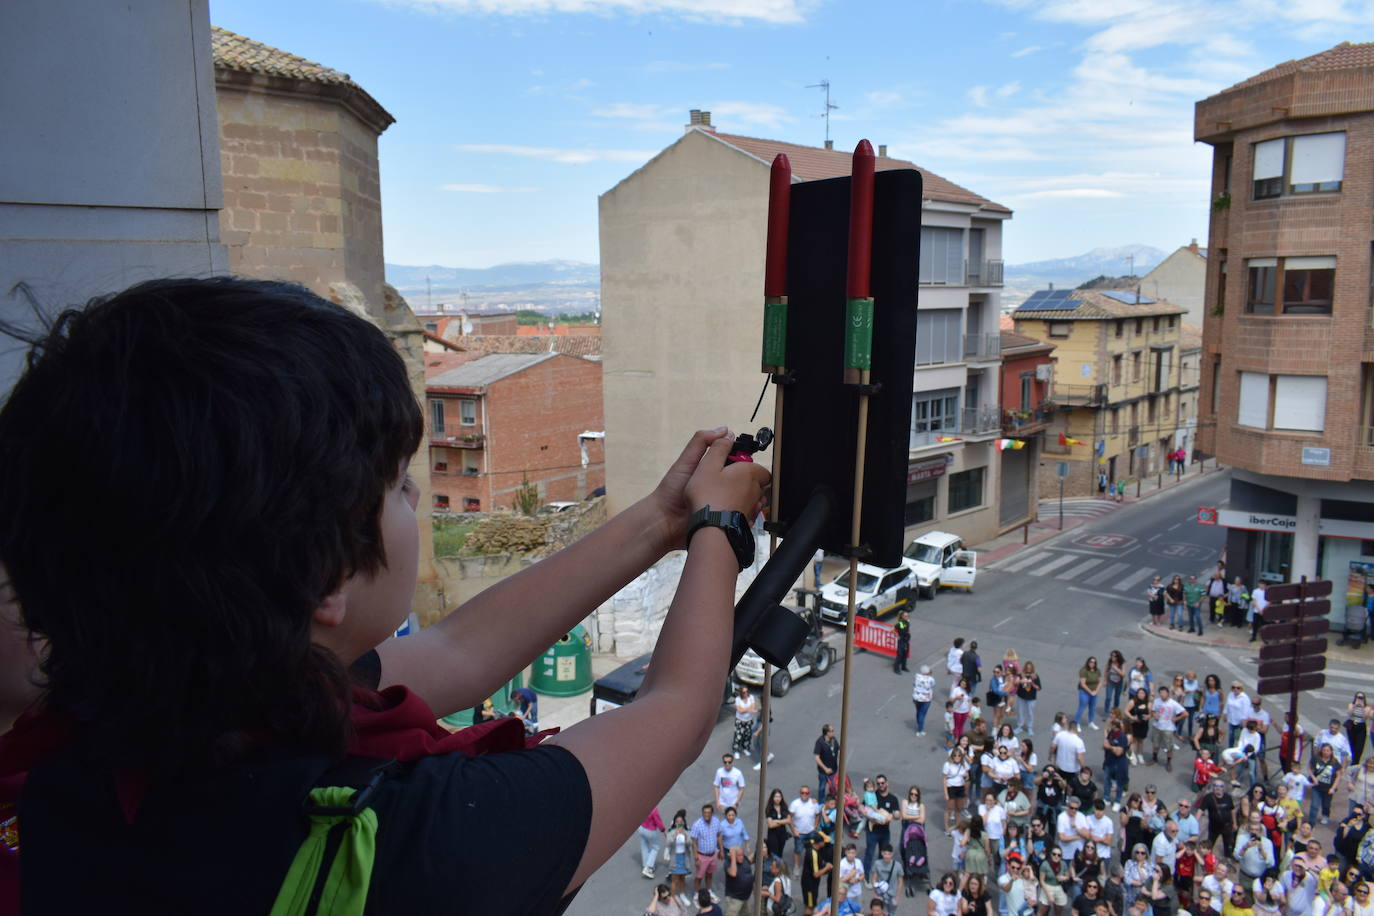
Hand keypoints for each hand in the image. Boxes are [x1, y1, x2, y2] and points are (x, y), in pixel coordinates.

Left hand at [645, 428, 768, 552]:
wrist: (664, 521)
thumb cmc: (671, 490)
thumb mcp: (687, 461)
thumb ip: (701, 442)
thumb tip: (725, 430)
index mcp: (712, 471)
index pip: (734, 462)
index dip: (744, 461)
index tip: (752, 462)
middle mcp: (719, 486)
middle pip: (742, 481)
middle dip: (753, 482)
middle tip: (761, 484)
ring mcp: (722, 504)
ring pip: (744, 499)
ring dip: (754, 499)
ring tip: (761, 499)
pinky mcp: (722, 518)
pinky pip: (739, 515)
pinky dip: (748, 513)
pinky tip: (753, 512)